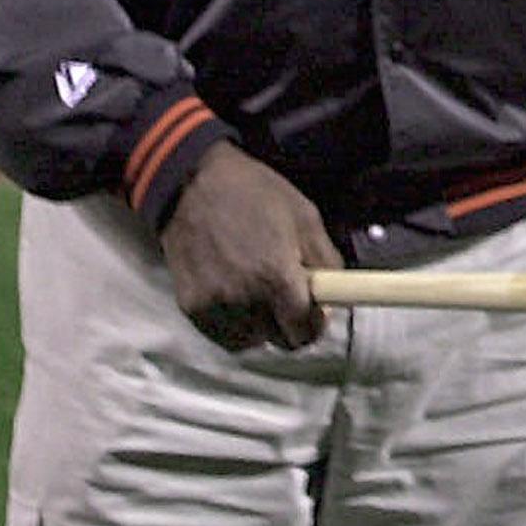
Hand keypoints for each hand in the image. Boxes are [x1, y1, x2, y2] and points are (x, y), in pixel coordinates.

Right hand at [158, 141, 343, 351]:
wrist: (192, 185)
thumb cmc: (254, 193)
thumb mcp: (304, 216)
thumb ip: (325, 260)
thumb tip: (333, 294)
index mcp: (276, 277)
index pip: (304, 331)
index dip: (315, 323)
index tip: (316, 311)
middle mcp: (245, 300)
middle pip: (279, 340)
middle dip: (289, 324)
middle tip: (287, 296)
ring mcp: (215, 307)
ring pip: (251, 340)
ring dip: (261, 325)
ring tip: (258, 290)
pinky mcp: (191, 309)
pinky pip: (223, 335)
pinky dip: (235, 324)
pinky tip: (237, 295)